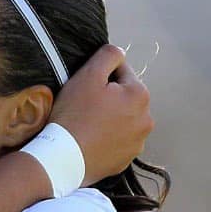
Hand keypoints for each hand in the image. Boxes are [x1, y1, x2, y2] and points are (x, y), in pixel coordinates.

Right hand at [50, 44, 153, 184]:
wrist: (64, 158)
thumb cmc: (75, 114)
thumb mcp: (88, 75)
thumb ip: (108, 55)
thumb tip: (119, 52)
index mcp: (140, 95)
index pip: (121, 71)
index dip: (101, 76)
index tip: (85, 87)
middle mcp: (146, 119)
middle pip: (124, 96)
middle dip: (109, 96)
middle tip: (84, 105)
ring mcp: (138, 142)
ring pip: (123, 118)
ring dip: (110, 116)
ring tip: (87, 123)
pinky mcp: (127, 159)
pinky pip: (118, 140)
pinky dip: (108, 136)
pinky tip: (91, 138)